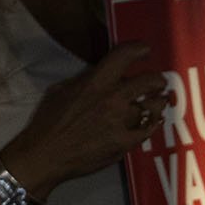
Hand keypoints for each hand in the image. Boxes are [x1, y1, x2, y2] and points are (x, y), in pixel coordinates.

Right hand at [4, 42, 171, 198]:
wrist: (46, 154)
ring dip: (158, 103)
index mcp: (95, 82)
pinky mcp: (124, 143)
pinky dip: (153, 124)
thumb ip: (85, 80)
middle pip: (149, 82)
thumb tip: (98, 76)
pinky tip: (154, 122)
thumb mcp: (61, 90)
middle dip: (157, 80)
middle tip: (158, 82)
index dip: (139, 50)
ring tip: (158, 102)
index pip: (124, 56)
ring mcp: (121, 122)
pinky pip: (148, 130)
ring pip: (153, 107)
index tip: (145, 51)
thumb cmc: (48, 121)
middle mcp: (112, 98)